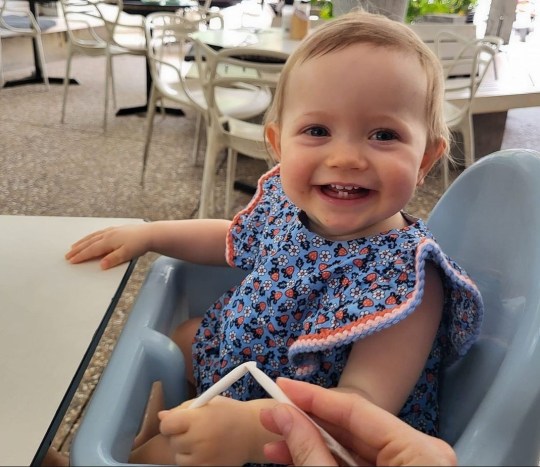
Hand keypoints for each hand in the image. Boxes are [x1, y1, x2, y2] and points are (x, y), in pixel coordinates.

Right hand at [65, 224, 151, 268]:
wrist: (151, 233)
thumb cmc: (139, 244)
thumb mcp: (127, 254)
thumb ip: (113, 259)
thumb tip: (101, 265)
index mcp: (109, 241)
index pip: (92, 250)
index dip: (81, 256)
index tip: (71, 261)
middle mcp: (108, 234)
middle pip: (89, 242)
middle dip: (78, 249)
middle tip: (67, 255)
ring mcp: (112, 231)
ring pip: (93, 236)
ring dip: (82, 242)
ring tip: (74, 246)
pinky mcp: (117, 229)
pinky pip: (99, 233)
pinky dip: (92, 236)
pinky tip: (92, 238)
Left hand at [158, 396, 258, 465]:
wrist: (252, 432)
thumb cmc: (229, 413)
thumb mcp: (207, 402)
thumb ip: (183, 408)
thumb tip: (161, 416)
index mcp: (197, 419)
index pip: (166, 426)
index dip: (170, 424)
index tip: (178, 422)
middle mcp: (198, 440)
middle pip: (173, 441)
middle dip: (181, 435)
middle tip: (197, 430)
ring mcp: (203, 459)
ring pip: (179, 457)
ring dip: (186, 450)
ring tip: (203, 441)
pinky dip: (194, 460)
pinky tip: (207, 451)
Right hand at [260, 378, 456, 466]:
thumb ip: (312, 452)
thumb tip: (283, 416)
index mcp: (420, 452)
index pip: (356, 409)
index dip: (312, 396)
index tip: (279, 385)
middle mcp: (421, 454)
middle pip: (353, 427)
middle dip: (307, 422)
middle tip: (271, 415)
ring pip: (354, 448)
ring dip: (313, 445)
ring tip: (276, 443)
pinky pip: (361, 463)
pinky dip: (330, 461)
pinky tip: (299, 456)